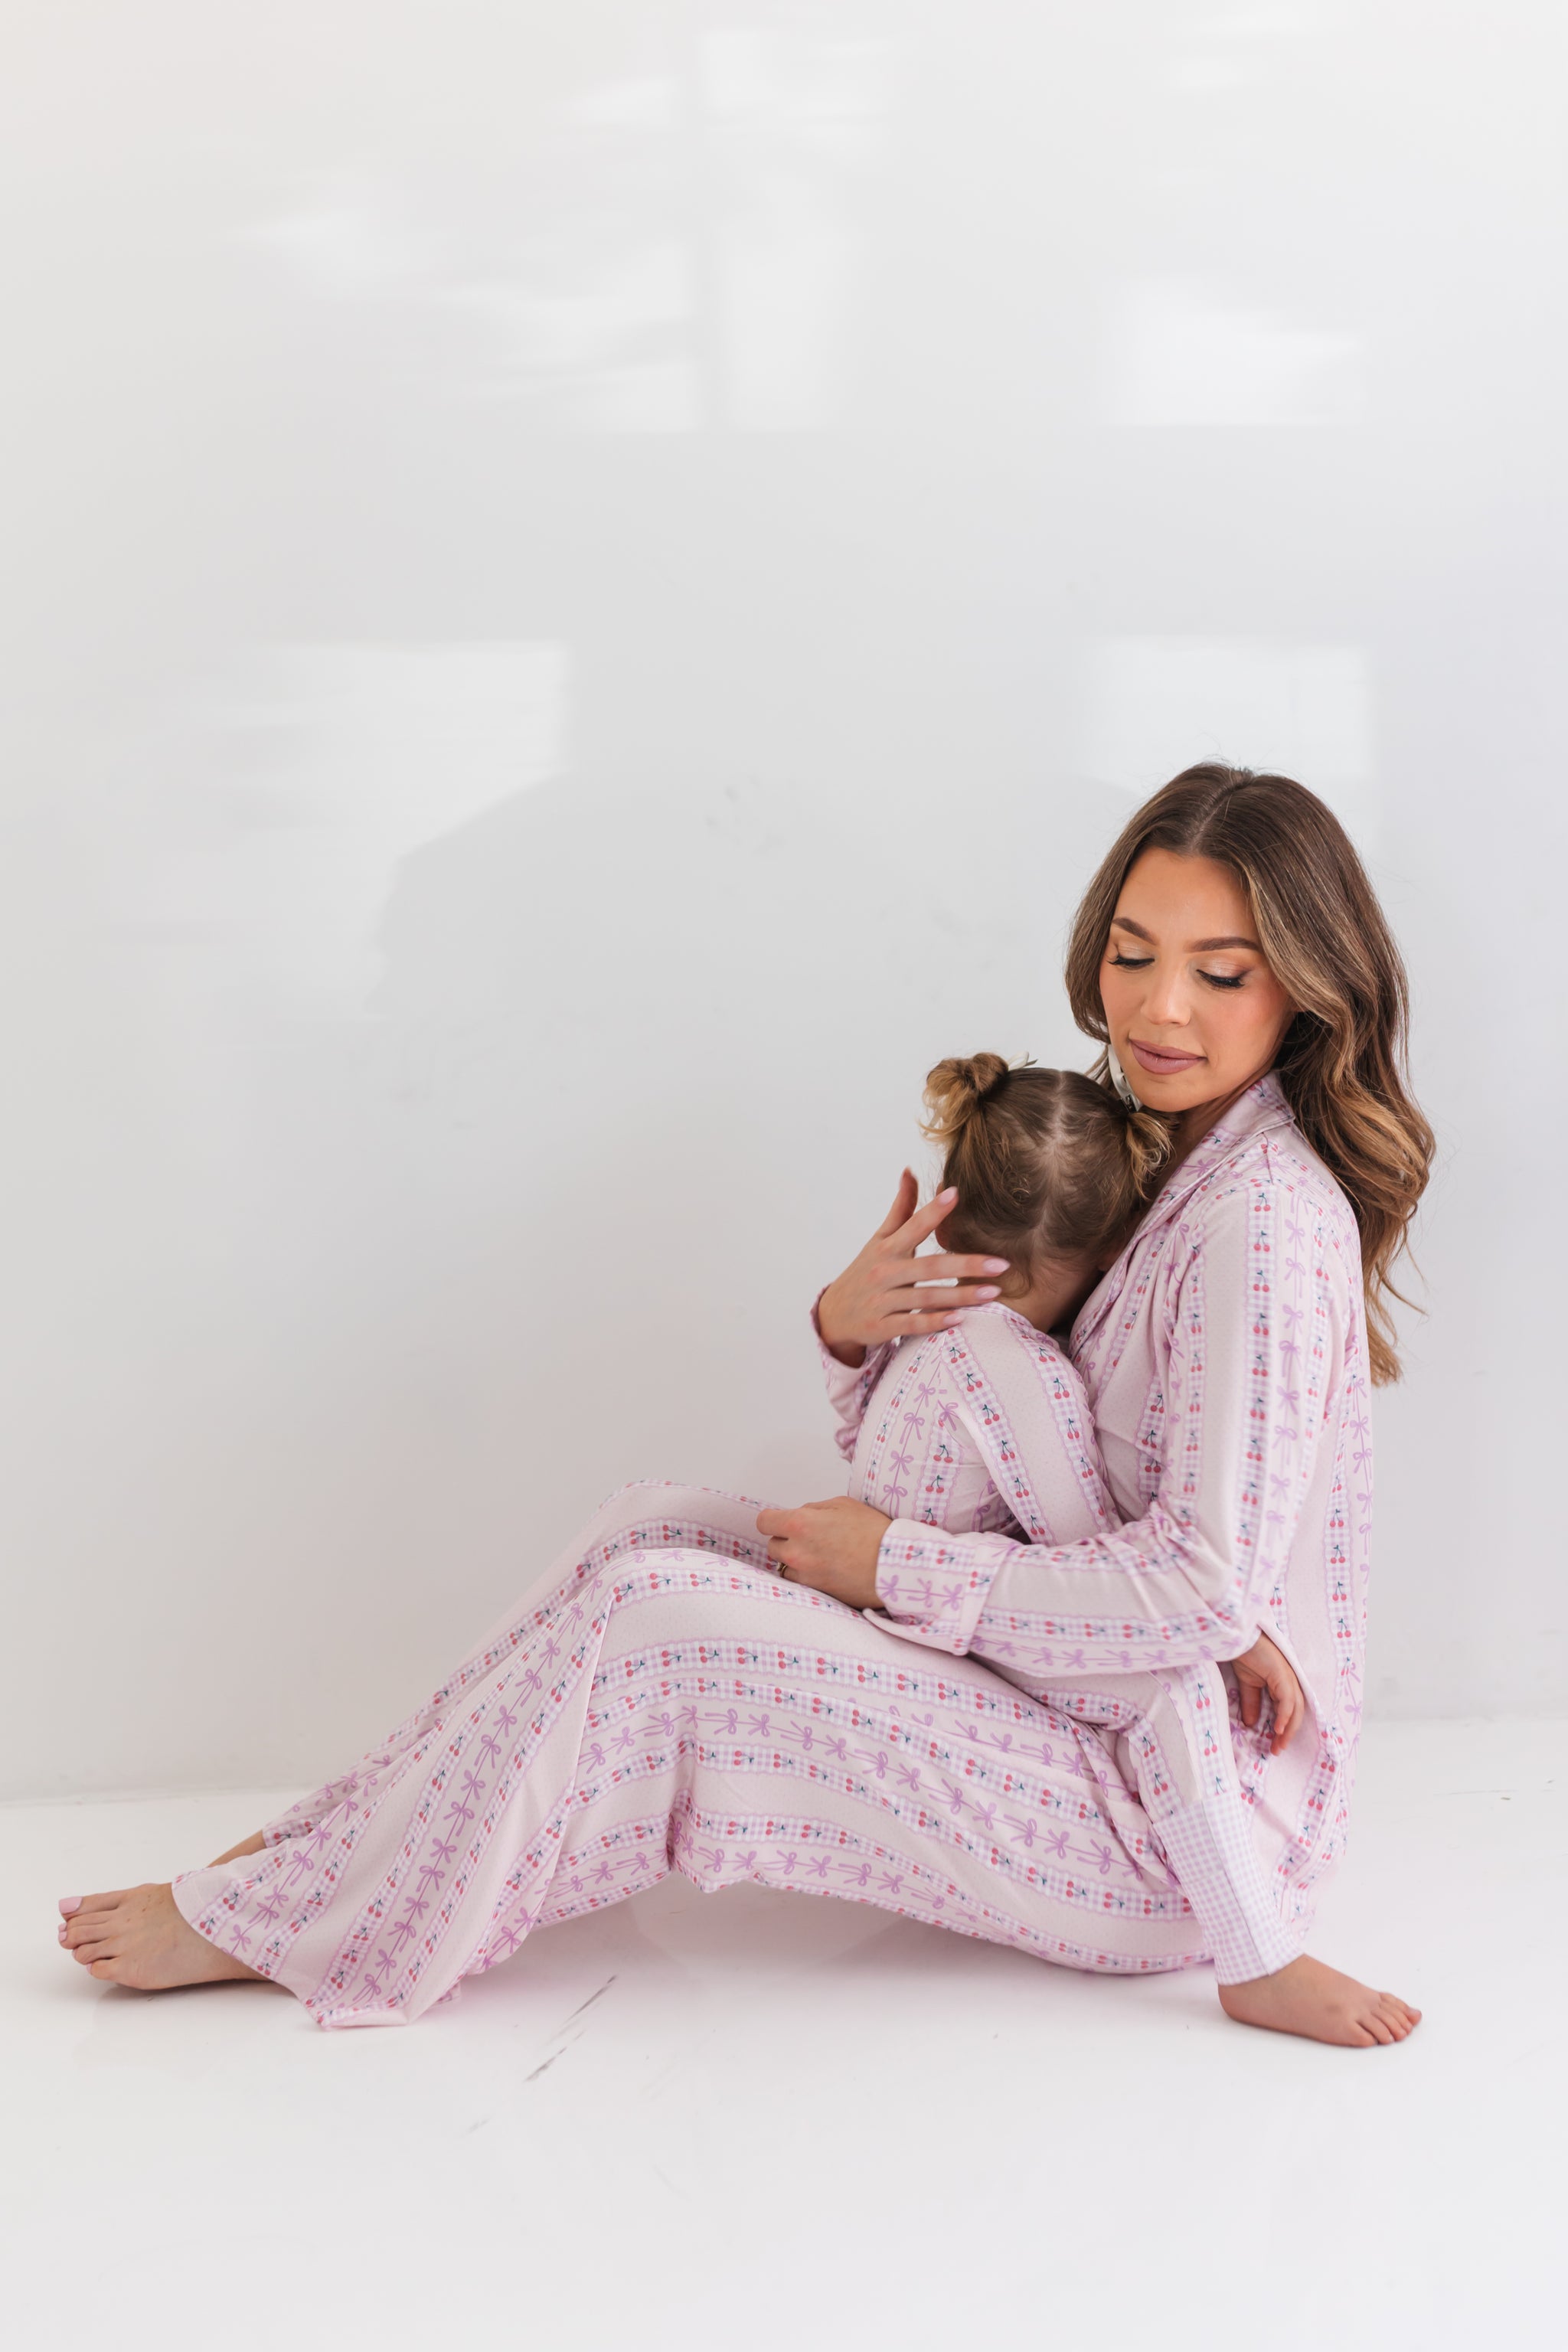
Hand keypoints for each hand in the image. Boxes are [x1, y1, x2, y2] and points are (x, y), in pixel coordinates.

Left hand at [756, 1496, 890, 1611]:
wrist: (894, 1565)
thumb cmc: (874, 1532)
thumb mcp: (843, 1504)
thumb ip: (814, 1509)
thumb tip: (801, 1516)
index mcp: (800, 1524)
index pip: (764, 1522)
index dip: (773, 1521)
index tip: (781, 1522)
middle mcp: (796, 1551)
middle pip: (773, 1545)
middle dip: (787, 1540)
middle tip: (811, 1538)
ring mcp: (804, 1575)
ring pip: (784, 1566)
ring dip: (796, 1560)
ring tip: (821, 1556)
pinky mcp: (815, 1592)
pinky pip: (799, 1582)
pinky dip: (807, 1576)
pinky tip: (826, 1569)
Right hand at [815, 1169, 1009, 1367]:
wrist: (833, 1315)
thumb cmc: (866, 1271)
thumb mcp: (880, 1239)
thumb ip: (901, 1209)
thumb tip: (910, 1170)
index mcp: (886, 1248)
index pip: (912, 1226)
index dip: (932, 1211)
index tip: (955, 1193)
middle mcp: (884, 1272)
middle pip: (929, 1267)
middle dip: (966, 1264)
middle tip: (1001, 1264)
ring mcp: (882, 1301)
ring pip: (925, 1298)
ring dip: (960, 1296)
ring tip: (993, 1292)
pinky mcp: (881, 1327)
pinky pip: (912, 1325)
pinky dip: (935, 1323)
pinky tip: (961, 1320)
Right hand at [1232, 1630, 1304, 1755]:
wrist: (1238, 1639)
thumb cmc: (1245, 1655)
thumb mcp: (1247, 1685)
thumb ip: (1252, 1703)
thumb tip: (1252, 1724)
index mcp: (1283, 1685)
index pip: (1288, 1712)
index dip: (1282, 1730)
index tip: (1273, 1746)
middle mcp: (1290, 1683)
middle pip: (1295, 1714)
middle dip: (1287, 1734)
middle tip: (1276, 1750)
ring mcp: (1289, 1679)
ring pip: (1295, 1710)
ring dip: (1288, 1729)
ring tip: (1278, 1745)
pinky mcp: (1284, 1676)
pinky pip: (1288, 1701)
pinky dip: (1284, 1716)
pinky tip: (1277, 1729)